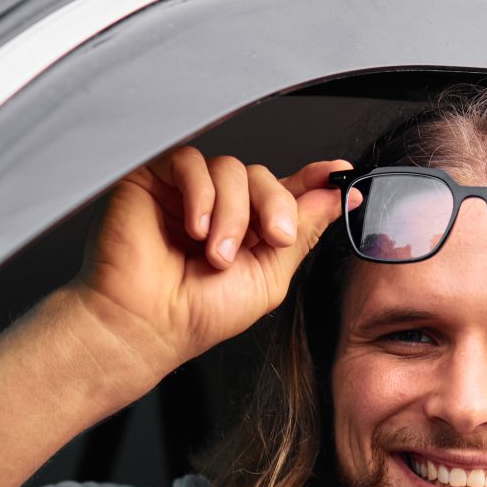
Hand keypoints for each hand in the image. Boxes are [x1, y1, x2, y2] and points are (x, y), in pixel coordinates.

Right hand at [68, 147, 350, 385]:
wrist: (146, 324)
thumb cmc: (196, 314)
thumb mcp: (269, 277)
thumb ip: (301, 233)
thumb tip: (338, 198)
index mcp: (249, 230)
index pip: (285, 191)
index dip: (314, 178)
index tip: (340, 174)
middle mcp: (219, 207)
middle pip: (262, 174)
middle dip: (274, 205)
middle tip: (271, 239)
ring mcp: (187, 192)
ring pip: (230, 168)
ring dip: (233, 213)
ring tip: (216, 253)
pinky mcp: (154, 181)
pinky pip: (191, 162)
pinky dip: (202, 194)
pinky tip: (195, 228)